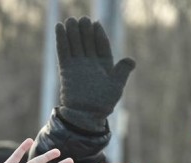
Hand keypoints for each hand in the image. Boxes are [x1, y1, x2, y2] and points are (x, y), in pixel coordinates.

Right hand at [56, 16, 135, 131]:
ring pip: (75, 45)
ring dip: (73, 32)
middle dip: (85, 30)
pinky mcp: (66, 69)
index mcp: (104, 65)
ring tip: (71, 20)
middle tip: (83, 19)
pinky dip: (61, 40)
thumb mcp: (116, 86)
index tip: (96, 23)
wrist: (86, 115)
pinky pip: (63, 52)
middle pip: (87, 42)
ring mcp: (78, 66)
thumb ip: (122, 72)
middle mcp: (90, 63)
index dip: (99, 34)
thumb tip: (131, 60)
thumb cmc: (103, 103)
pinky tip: (59, 27)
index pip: (101, 45)